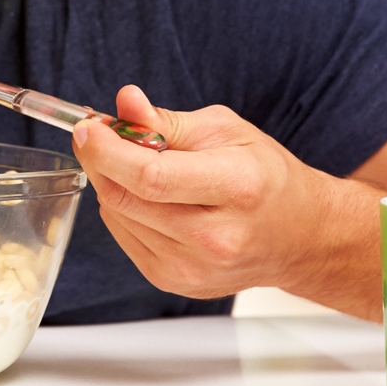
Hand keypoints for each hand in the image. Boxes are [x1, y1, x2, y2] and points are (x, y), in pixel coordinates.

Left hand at [72, 85, 382, 311]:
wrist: (299, 237)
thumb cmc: (266, 177)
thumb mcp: (227, 130)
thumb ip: (168, 120)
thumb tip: (124, 103)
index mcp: (237, 188)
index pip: (152, 177)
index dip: (108, 151)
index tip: (87, 128)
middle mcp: (216, 237)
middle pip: (127, 198)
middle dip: (100, 161)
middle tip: (97, 135)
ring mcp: (194, 268)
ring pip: (118, 217)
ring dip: (112, 184)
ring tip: (134, 163)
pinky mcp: (175, 282)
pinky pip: (125, 237)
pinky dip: (123, 209)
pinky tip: (148, 196)